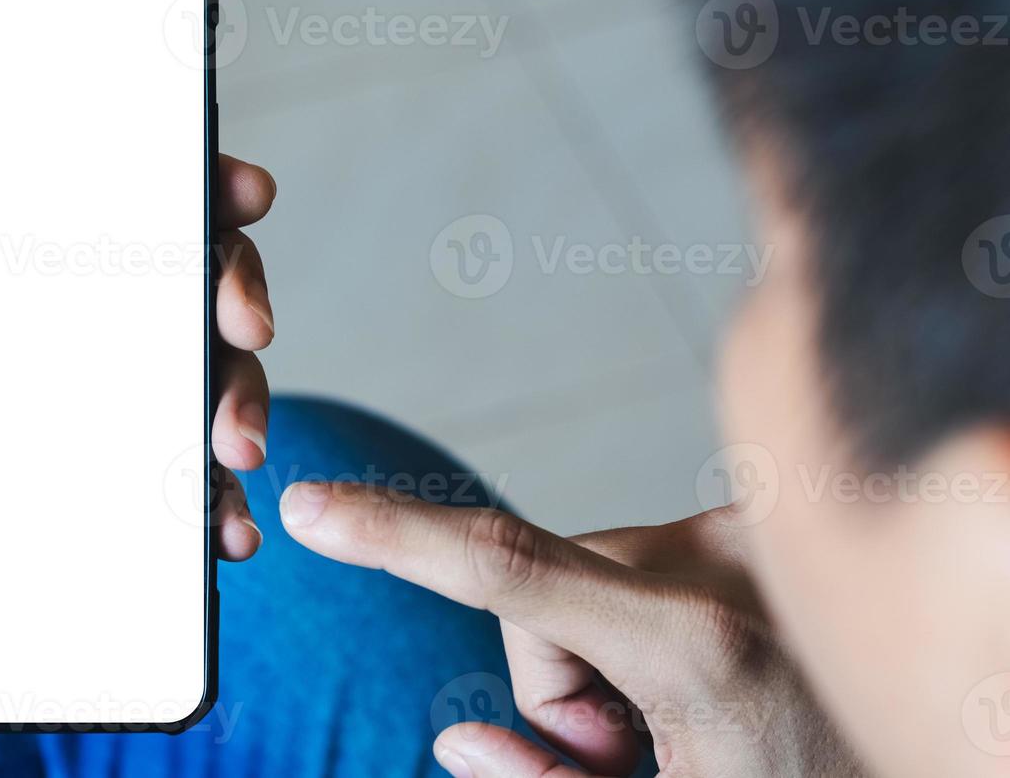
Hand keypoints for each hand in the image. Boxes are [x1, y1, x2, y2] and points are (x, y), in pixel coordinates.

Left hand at [0, 118, 275, 771]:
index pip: (88, 202)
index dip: (175, 180)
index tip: (232, 188)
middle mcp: (50, 338)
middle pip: (173, 277)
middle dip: (235, 283)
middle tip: (243, 323)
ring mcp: (87, 419)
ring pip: (201, 372)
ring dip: (244, 392)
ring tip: (229, 445)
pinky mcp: (106, 500)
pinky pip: (185, 482)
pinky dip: (222, 498)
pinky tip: (221, 527)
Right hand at [279, 484, 863, 776]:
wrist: (959, 747)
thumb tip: (458, 739)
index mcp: (697, 645)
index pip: (504, 572)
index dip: (392, 536)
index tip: (312, 507)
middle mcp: (722, 560)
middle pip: (536, 591)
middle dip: (554, 674)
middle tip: (635, 750)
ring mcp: (748, 530)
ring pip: (586, 573)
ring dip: (603, 644)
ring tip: (689, 711)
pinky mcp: (760, 519)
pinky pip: (642, 556)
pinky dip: (646, 612)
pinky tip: (717, 663)